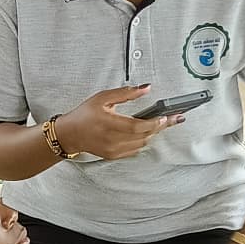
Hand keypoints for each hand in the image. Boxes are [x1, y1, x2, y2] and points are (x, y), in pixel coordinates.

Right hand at [54, 86, 184, 161]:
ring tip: (160, 123)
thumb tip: (146, 88)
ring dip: (152, 134)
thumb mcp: (103, 98)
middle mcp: (112, 140)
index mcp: (109, 123)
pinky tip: (146, 132)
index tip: (166, 117)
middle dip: (161, 127)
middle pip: (144, 136)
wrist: (69, 134)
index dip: (154, 123)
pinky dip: (143, 141)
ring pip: (142, 144)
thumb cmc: (84, 115)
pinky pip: (135, 150)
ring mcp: (113, 150)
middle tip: (174, 118)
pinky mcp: (113, 155)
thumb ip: (126, 93)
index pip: (138, 126)